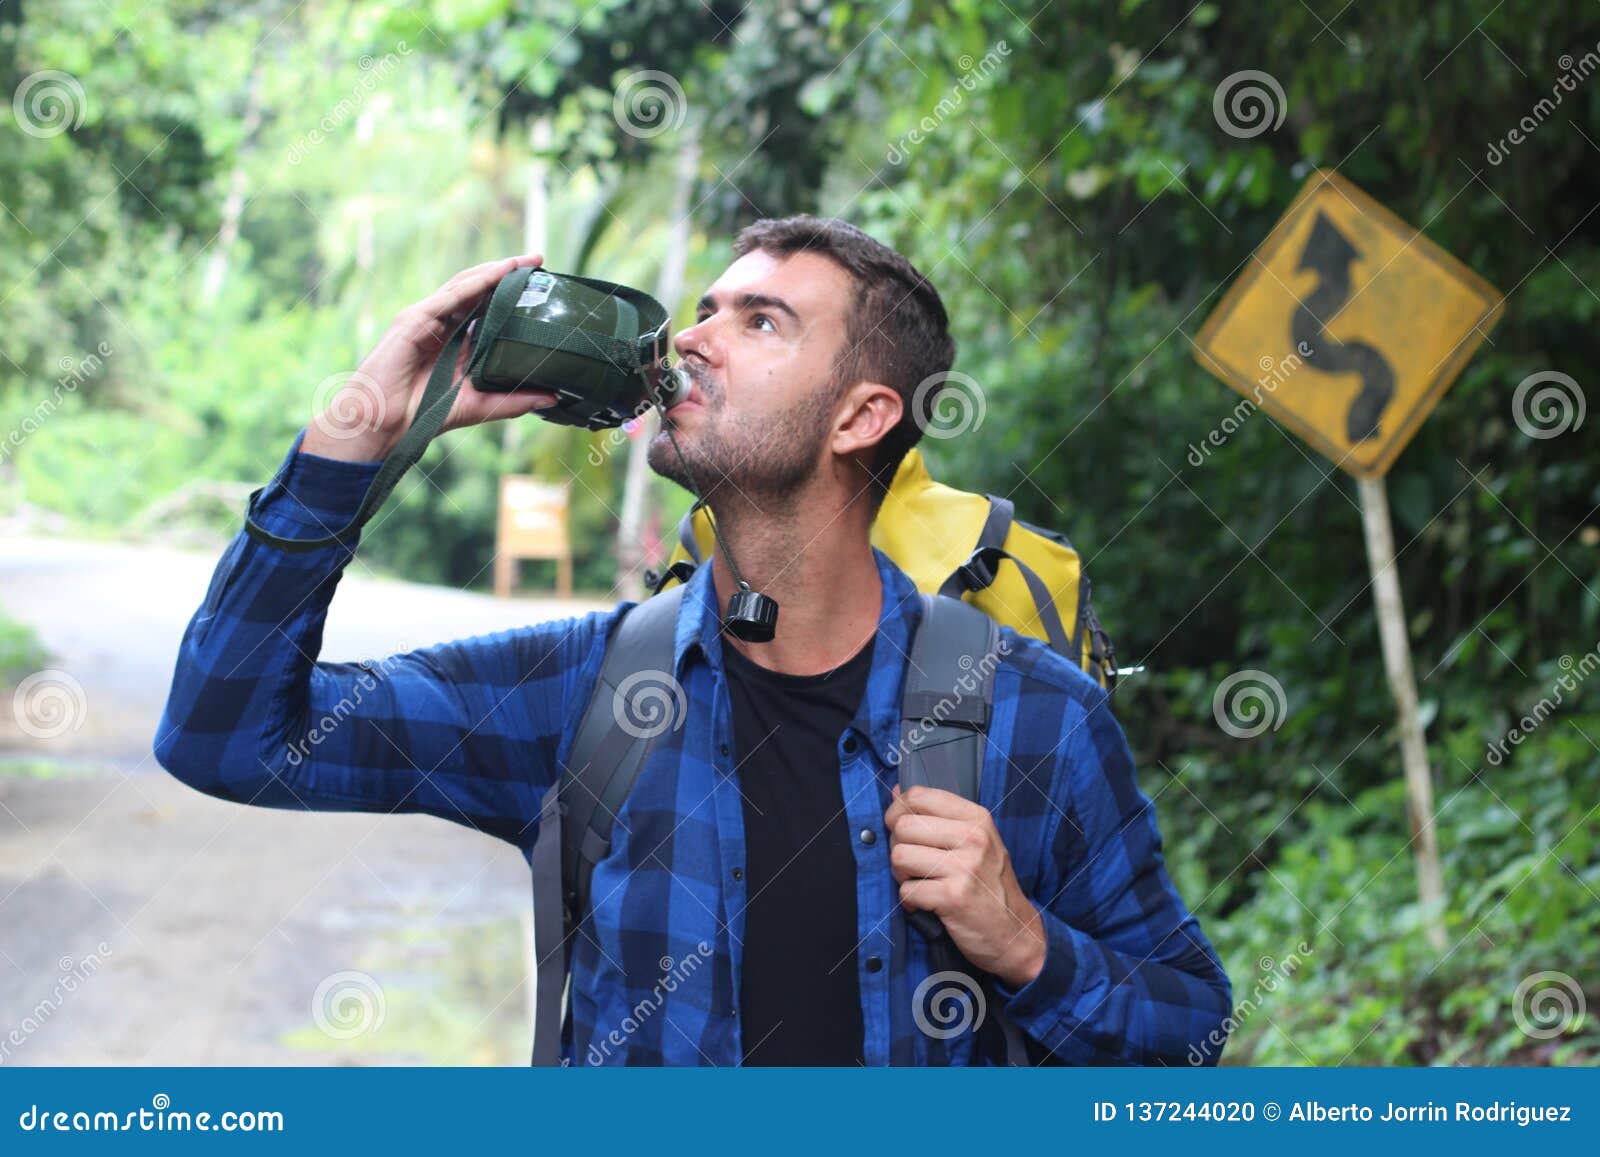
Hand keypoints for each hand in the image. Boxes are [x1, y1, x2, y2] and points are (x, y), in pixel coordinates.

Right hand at [301, 254, 559, 461]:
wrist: (385, 424)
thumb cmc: (424, 414)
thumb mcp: (480, 405)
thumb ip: (515, 401)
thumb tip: (554, 398)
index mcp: (455, 341)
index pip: (487, 308)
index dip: (511, 294)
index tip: (541, 284)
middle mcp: (441, 324)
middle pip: (478, 289)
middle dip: (507, 273)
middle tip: (538, 261)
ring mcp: (426, 318)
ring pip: (465, 285)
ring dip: (495, 270)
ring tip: (523, 261)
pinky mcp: (414, 319)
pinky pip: (449, 296)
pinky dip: (476, 282)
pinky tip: (498, 273)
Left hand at [885, 784, 1046, 988]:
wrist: (1015, 931)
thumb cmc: (989, 885)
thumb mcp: (975, 842)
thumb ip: (938, 817)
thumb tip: (896, 793)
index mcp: (976, 818)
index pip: (918, 795)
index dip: (897, 811)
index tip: (899, 828)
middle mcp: (972, 837)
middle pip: (903, 826)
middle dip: (898, 848)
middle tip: (913, 865)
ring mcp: (964, 867)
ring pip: (899, 856)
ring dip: (901, 875)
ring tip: (921, 883)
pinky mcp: (953, 897)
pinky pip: (906, 890)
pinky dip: (910, 901)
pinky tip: (927, 903)